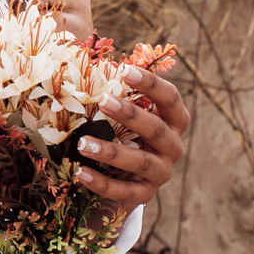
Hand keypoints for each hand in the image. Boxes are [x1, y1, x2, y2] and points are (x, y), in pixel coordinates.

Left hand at [75, 65, 189, 210]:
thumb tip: (86, 58)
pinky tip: (80, 173)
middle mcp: (173, 146)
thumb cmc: (125, 134)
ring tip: (82, 143)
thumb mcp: (126, 115)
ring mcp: (161, 172)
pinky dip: (101, 183)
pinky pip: (124, 191)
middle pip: (156, 129)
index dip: (151, 83)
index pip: (170, 98)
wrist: (127, 178)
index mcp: (173, 120)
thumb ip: (116, 92)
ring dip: (111, 152)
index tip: (125, 70)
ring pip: (141, 162)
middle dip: (130, 114)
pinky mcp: (145, 195)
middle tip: (103, 100)